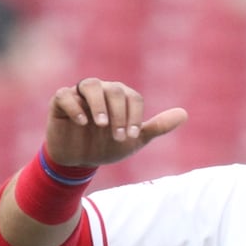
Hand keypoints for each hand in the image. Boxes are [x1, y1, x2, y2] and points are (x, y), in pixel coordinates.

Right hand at [46, 78, 187, 166]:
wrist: (79, 160)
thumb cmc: (107, 145)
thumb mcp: (134, 139)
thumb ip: (157, 126)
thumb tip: (185, 114)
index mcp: (120, 96)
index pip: (133, 98)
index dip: (134, 116)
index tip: (131, 136)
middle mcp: (102, 90)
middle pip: (114, 90)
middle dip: (119, 114)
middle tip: (118, 137)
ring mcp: (79, 94)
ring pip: (91, 85)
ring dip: (99, 104)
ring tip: (101, 124)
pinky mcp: (60, 102)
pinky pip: (65, 95)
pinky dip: (74, 106)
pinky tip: (83, 123)